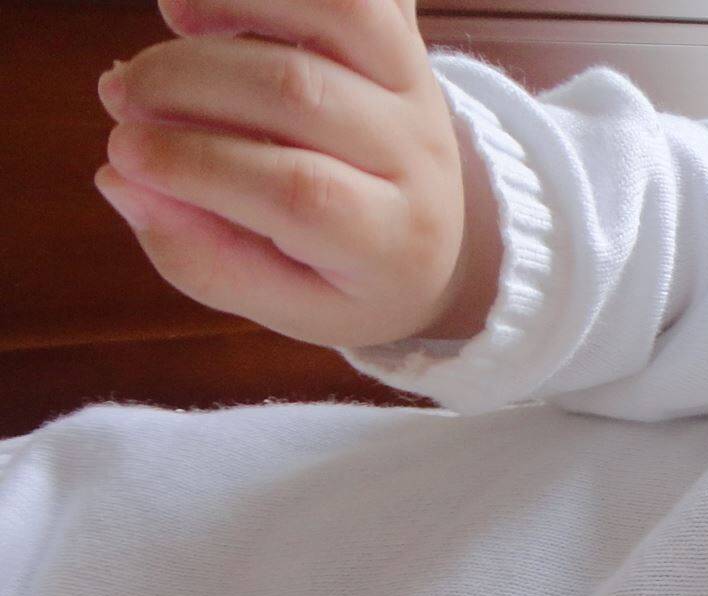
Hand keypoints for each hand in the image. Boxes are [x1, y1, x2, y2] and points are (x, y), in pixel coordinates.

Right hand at [92, 0, 493, 348]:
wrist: (435, 240)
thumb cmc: (343, 275)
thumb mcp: (283, 301)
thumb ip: (205, 260)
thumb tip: (119, 183)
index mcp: (394, 242)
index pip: (301, 193)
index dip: (198, 165)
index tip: (121, 152)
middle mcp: (420, 158)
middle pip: (302, 93)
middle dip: (188, 84)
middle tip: (120, 96)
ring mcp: (418, 88)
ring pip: (343, 12)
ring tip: (170, 18)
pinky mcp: (406, 39)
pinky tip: (209, 4)